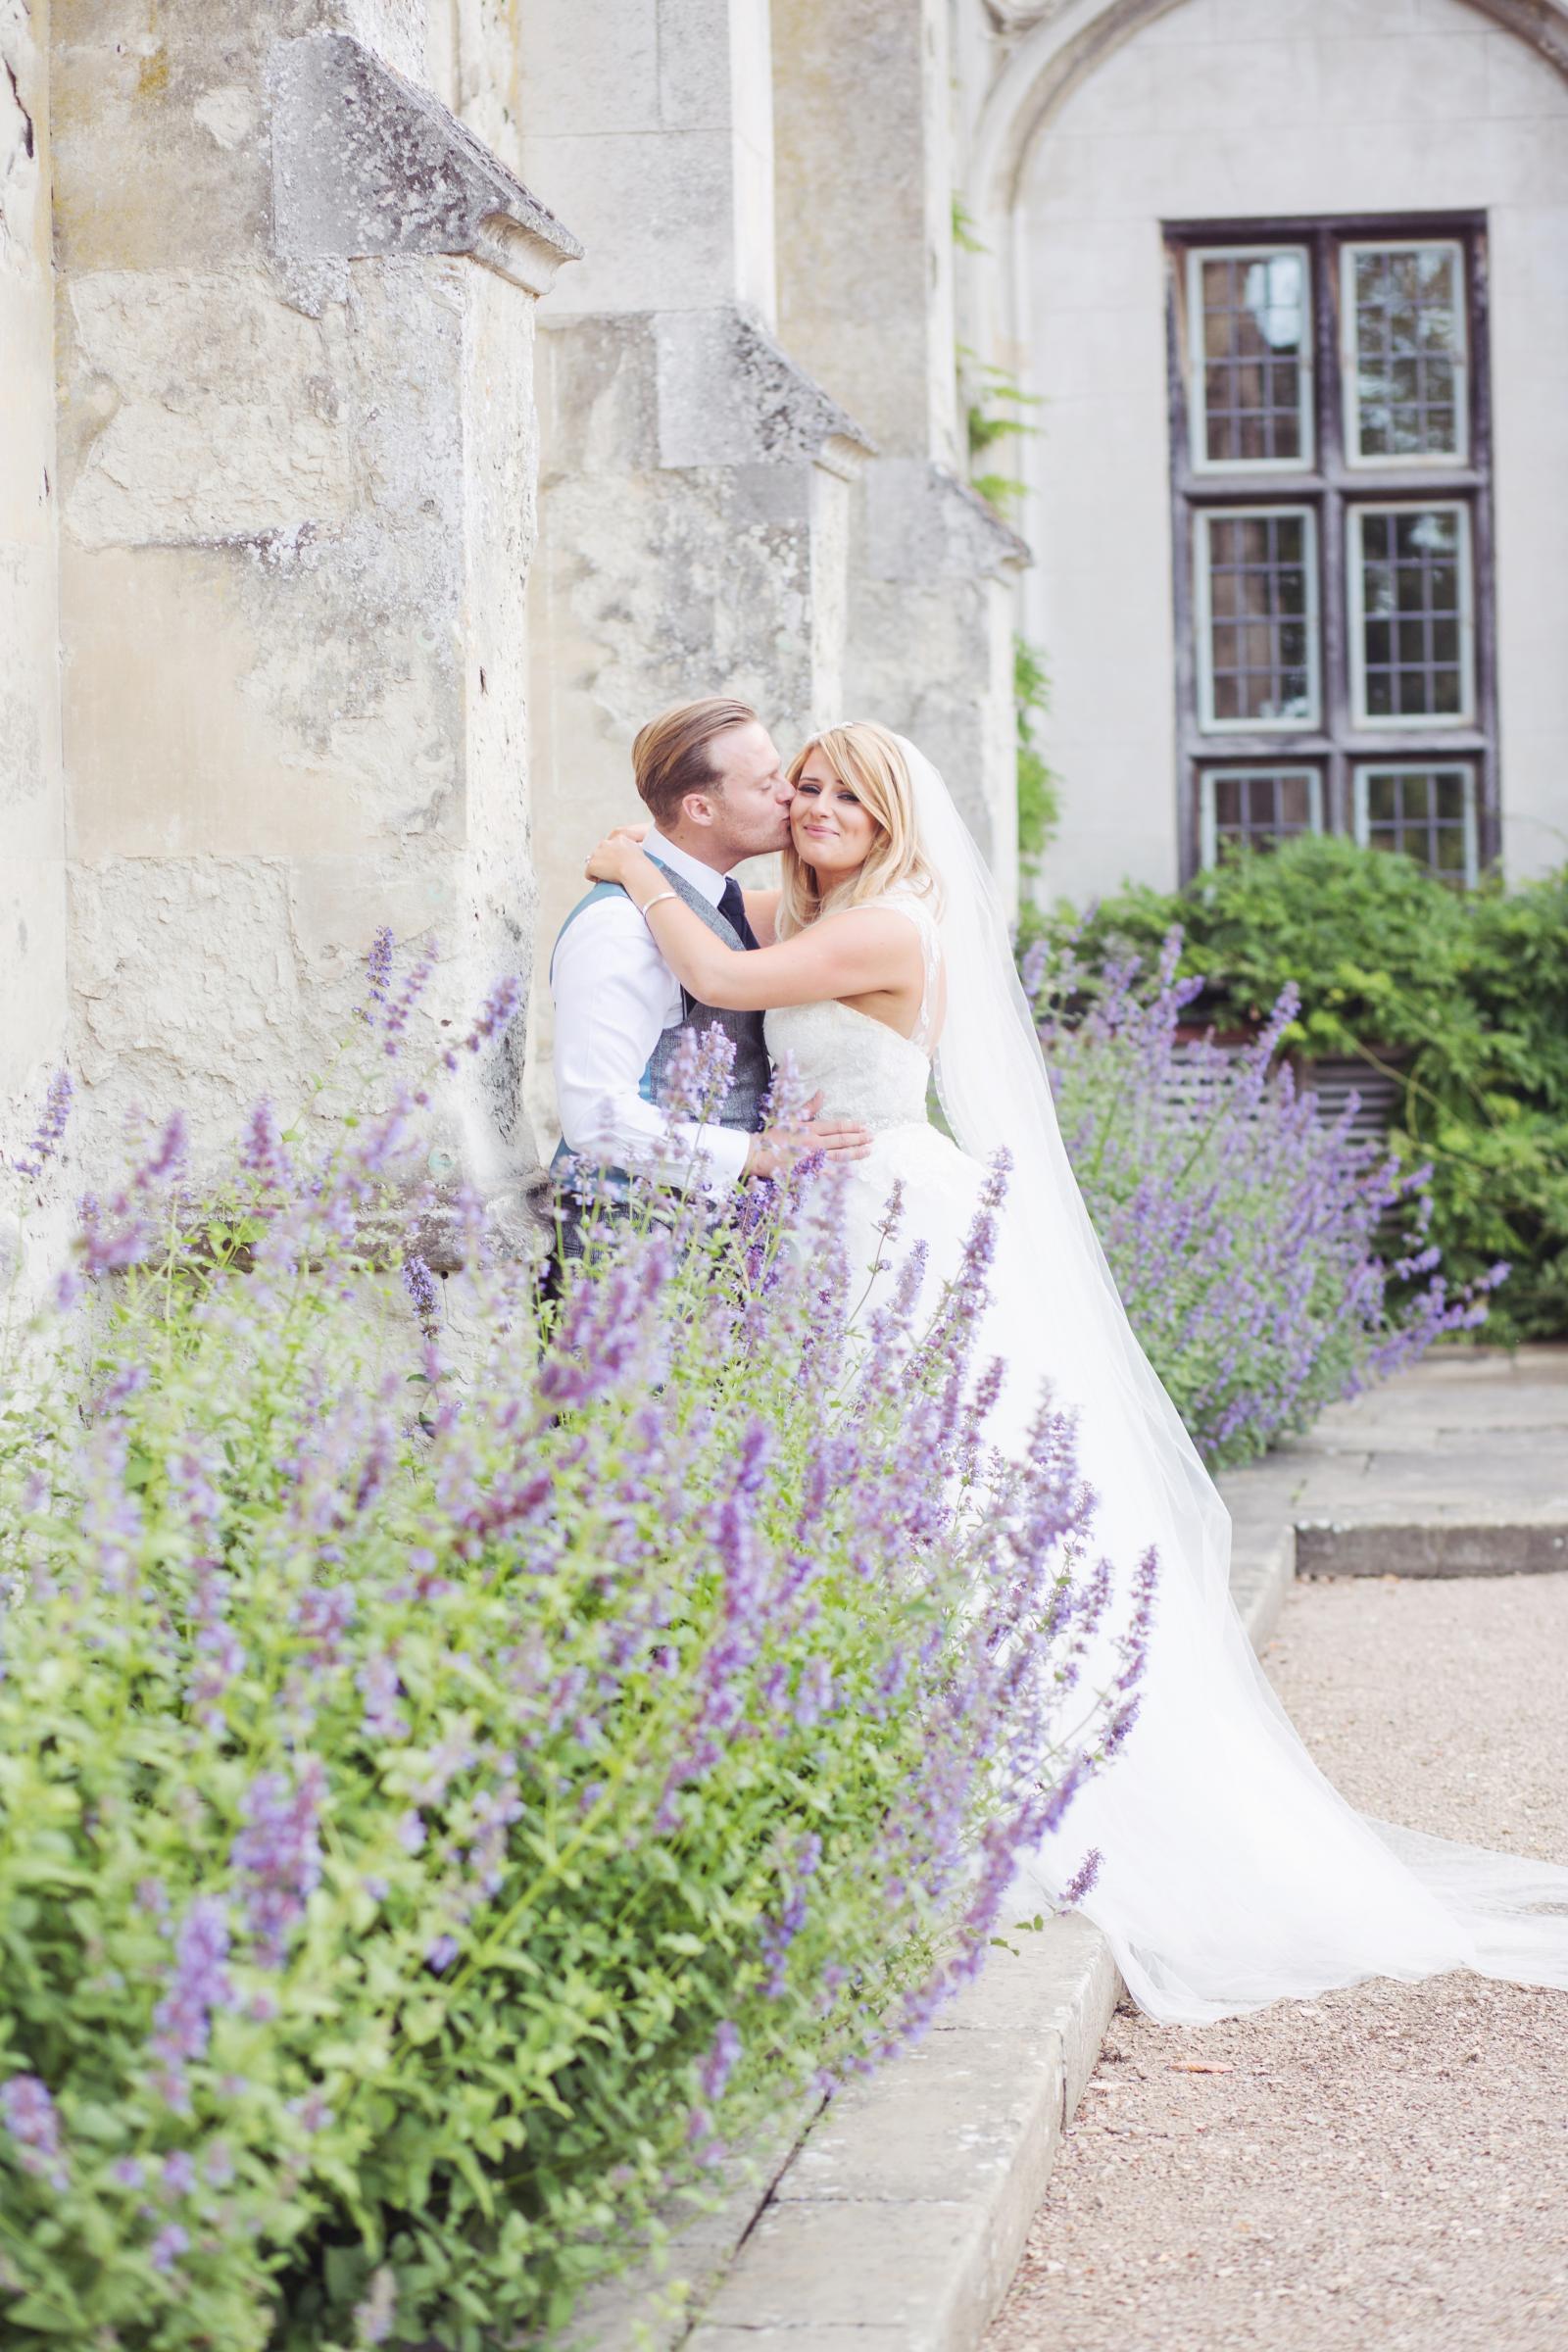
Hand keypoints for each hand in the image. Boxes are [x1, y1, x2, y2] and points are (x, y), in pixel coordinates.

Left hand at [584, 827, 653, 888]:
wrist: (635, 869)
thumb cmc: (641, 865)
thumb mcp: (640, 851)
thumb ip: (633, 850)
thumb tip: (630, 856)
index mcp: (618, 838)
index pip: (610, 846)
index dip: (612, 858)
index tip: (618, 865)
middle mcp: (605, 843)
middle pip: (599, 854)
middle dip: (604, 863)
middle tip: (614, 873)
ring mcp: (597, 854)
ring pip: (593, 863)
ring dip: (600, 871)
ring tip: (610, 878)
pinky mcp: (592, 864)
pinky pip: (588, 874)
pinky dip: (594, 879)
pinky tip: (604, 881)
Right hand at [745, 1091, 872, 1178]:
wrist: (758, 1154)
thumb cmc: (775, 1135)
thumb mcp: (791, 1117)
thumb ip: (809, 1106)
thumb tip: (822, 1092)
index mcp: (810, 1129)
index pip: (836, 1126)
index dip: (852, 1126)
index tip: (864, 1126)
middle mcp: (814, 1143)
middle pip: (841, 1141)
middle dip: (859, 1139)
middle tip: (872, 1137)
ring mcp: (812, 1159)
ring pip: (839, 1156)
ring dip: (855, 1153)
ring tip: (868, 1151)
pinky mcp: (807, 1171)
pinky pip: (827, 1172)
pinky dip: (839, 1171)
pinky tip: (851, 1171)